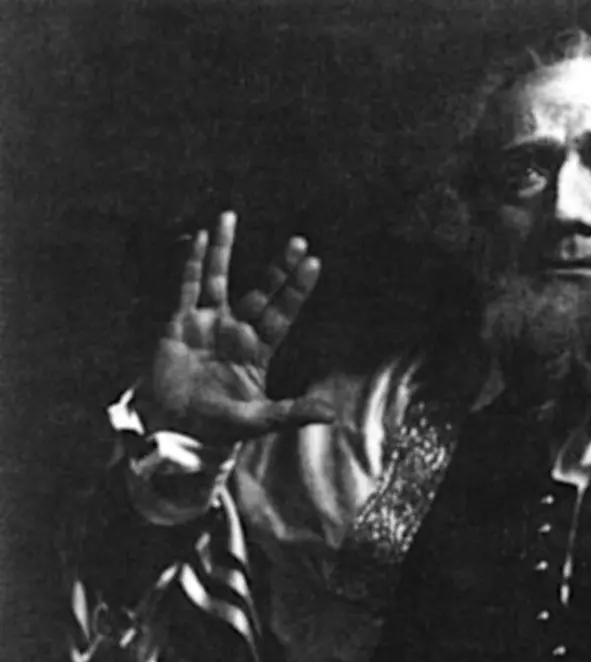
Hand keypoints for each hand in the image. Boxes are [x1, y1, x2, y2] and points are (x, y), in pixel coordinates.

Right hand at [137, 212, 334, 443]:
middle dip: (278, 268)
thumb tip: (331, 415)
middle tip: (298, 241)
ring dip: (223, 249)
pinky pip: (187, 287)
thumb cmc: (218, 427)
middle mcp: (236, 330)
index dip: (296, 288)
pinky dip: (193, 263)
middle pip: (261, 291)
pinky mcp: (179, 324)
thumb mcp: (260, 420)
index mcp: (259, 349)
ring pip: (219, 278)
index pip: (283, 312)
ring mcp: (208, 324)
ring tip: (229, 216)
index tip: (313, 261)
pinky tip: (199, 238)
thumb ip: (293, 412)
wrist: (174, 430)